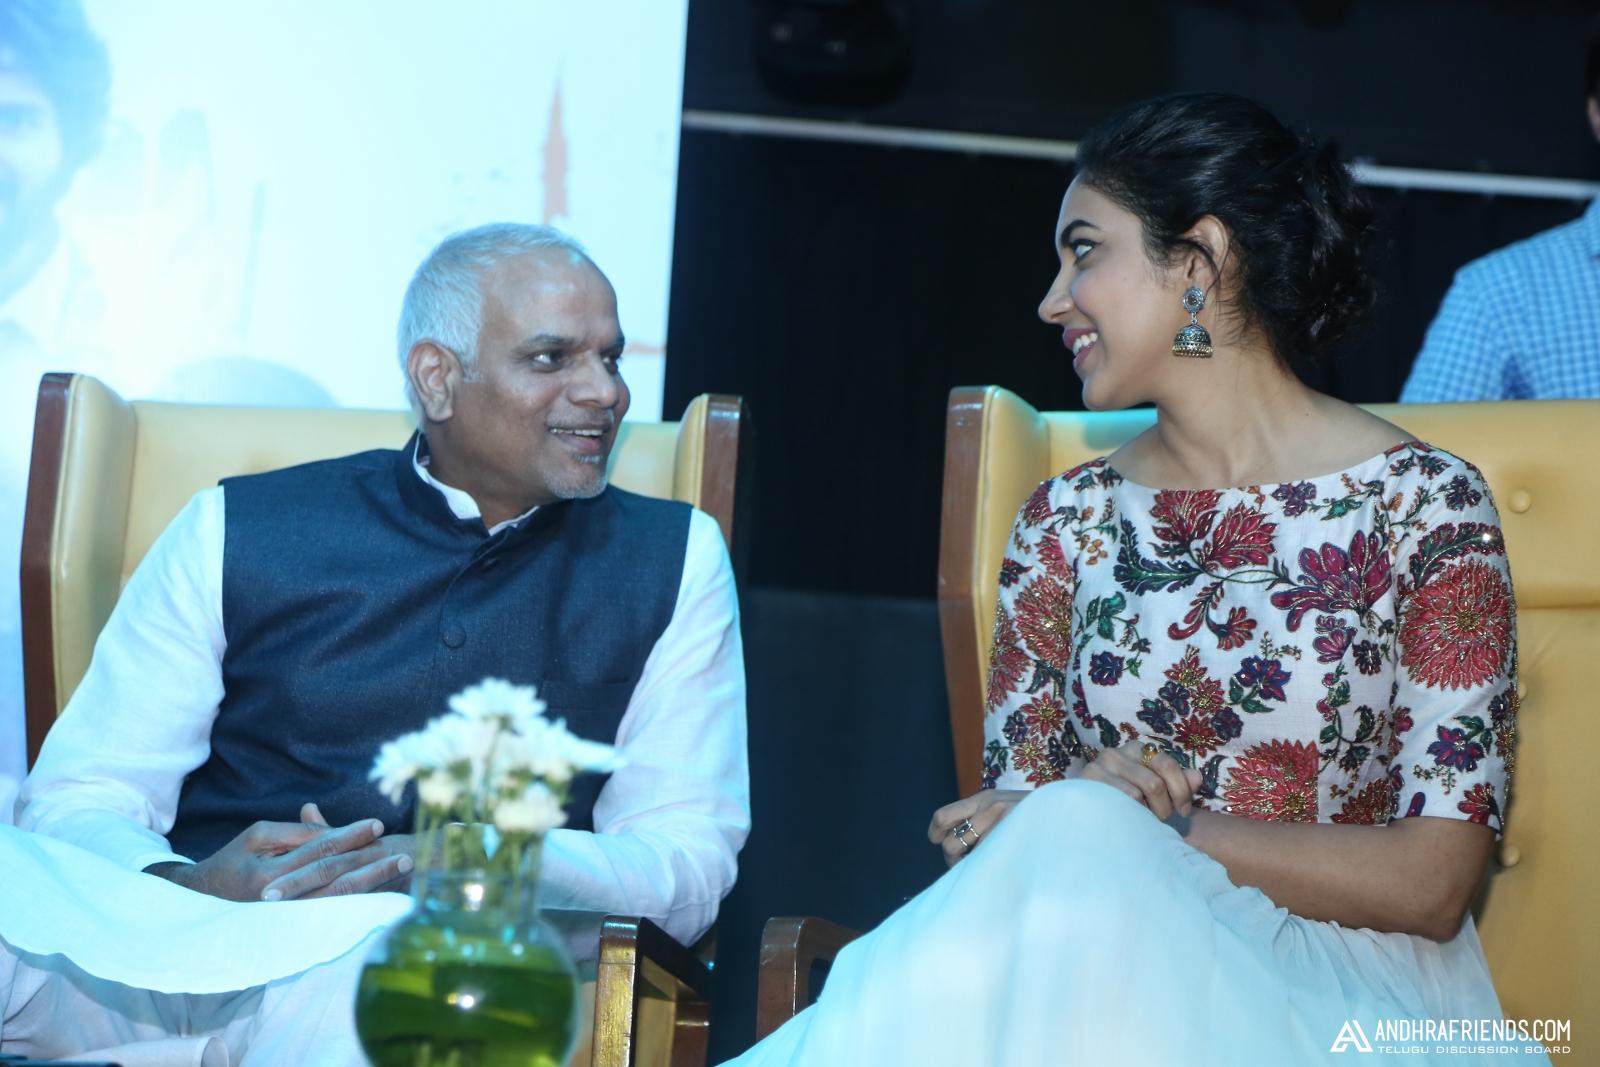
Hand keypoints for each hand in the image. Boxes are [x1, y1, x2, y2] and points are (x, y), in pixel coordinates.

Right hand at [144, 803, 412, 901]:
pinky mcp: (295, 930)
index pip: (320, 851)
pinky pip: (332, 915)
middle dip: (372, 865)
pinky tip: (382, 895)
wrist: (201, 905)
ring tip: (399, 872)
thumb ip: (294, 833)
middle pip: (337, 879)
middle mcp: (283, 900)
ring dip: (372, 885)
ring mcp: (289, 920)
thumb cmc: (230, 863)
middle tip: (405, 854)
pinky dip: (358, 903)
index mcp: (270, 874)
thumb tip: (330, 830)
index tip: (378, 825)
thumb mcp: (255, 837)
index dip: (350, 837)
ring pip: (338, 900)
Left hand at [927, 790, 1029, 866]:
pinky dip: (986, 873)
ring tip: (987, 870)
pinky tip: (998, 872)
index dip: (936, 834)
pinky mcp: (1016, 836)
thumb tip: (950, 843)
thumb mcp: (1006, 805)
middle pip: (950, 843)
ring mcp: (1004, 823)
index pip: (943, 817)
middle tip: (967, 865)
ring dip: (971, 870)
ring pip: (968, 859)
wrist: (1072, 810)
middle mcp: (990, 807)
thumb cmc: (1036, 816)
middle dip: (953, 859)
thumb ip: (982, 817)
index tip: (938, 842)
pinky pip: (987, 864)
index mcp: (985, 798)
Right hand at [1074, 742, 1201, 821]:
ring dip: (1147, 815)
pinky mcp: (1088, 782)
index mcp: (1136, 749)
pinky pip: (1120, 802)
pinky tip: (1129, 821)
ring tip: (1143, 821)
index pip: (1167, 765)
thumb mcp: (1156, 790)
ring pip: (1138, 795)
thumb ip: (1178, 783)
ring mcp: (1099, 766)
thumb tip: (1198, 777)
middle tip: (1161, 819)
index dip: (1181, 791)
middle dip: (1165, 807)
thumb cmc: (1127, 801)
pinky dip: (1131, 816)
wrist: (1085, 814)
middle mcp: (1116, 752)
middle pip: (1155, 784)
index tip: (1184, 811)